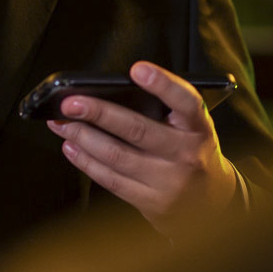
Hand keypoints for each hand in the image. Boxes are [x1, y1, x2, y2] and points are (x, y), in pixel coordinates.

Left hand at [46, 61, 237, 235]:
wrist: (213, 202)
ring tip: (60, 123)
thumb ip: (163, 108)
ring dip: (82, 136)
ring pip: (117, 156)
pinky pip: (111, 179)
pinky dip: (86, 161)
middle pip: (137, 129)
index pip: (186, 101)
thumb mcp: (190, 126)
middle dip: (98, 113)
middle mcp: (186, 153)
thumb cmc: (191, 150)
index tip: (137, 69)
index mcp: (198, 127)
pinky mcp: (152, 202)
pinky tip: (71, 146)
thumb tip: (107, 92)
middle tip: (69, 102)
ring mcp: (169, 181)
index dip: (162, 84)